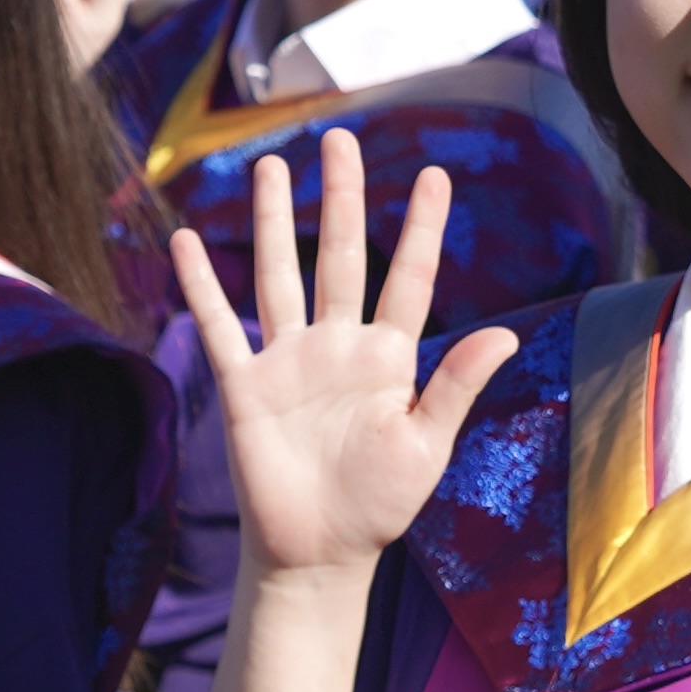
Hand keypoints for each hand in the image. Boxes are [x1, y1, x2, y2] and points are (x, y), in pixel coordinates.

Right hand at [172, 130, 519, 591]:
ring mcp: (288, 360)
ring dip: (271, 221)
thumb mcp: (426, 445)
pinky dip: (202, 285)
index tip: (434, 175)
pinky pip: (220, 325)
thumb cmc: (380, 506)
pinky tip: (186, 240)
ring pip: (278, 274)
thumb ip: (456, 386)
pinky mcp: (246, 385)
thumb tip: (504, 333)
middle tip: (340, 138)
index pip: (407, 278)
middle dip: (340, 197)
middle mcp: (337, 346)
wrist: (318, 553)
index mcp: (389, 358)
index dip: (421, 228)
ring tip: (268, 165)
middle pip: (337, 255)